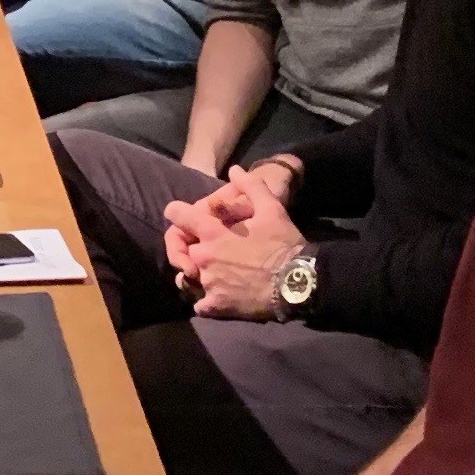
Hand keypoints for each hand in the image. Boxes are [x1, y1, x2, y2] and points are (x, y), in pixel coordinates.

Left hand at [163, 168, 305, 317]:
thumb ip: (251, 186)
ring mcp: (208, 283)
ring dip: (200, 275)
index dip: (179, 213)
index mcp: (213, 233)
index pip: (177, 215)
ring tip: (218, 274)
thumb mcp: (272, 209)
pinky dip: (207, 301)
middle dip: (196, 248)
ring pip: (190, 278)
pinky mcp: (215, 306)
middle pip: (185, 250)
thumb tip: (234, 169)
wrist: (297, 284)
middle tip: (216, 251)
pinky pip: (199, 304)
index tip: (185, 218)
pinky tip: (220, 296)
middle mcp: (203, 258)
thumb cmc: (283, 245)